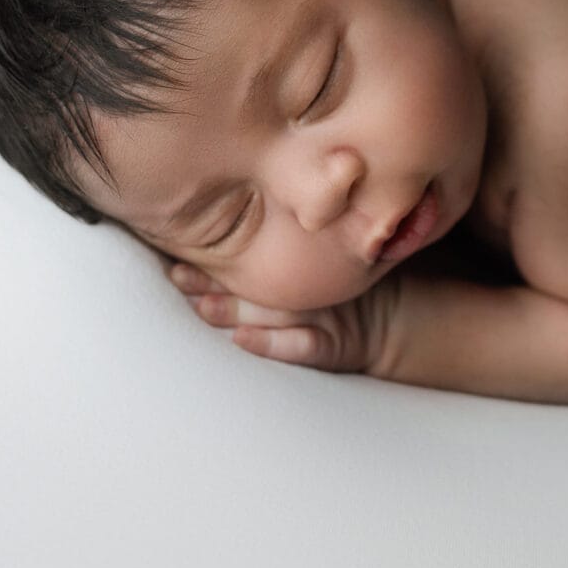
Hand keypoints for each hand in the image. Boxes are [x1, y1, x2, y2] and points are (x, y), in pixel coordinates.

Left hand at [168, 262, 396, 374]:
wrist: (391, 323)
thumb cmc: (340, 290)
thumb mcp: (315, 266)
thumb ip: (276, 250)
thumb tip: (218, 220)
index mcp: (294, 272)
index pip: (246, 265)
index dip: (212, 262)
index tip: (176, 256)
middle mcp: (302, 294)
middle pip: (252, 287)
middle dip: (212, 283)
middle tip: (178, 277)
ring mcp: (320, 319)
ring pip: (269, 314)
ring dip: (233, 311)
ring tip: (201, 307)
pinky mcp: (334, 347)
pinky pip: (302, 346)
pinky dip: (270, 344)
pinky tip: (243, 341)